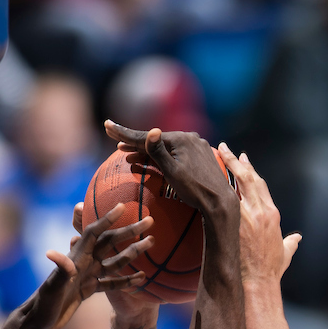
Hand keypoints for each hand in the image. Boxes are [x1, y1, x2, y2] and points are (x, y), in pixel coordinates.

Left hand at [7, 205, 153, 328]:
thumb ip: (59, 271)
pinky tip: (141, 277)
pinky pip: (111, 282)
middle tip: (150, 221)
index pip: (94, 233)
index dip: (107, 218)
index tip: (123, 206)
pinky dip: (126, 279)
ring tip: (151, 243)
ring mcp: (87, 277)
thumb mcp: (53, 289)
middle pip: (110, 243)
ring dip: (133, 252)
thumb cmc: (42, 306)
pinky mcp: (88, 290)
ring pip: (115, 261)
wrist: (38, 325)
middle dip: (129, 231)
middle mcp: (83, 264)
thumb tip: (55, 253)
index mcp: (76, 259)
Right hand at [105, 122, 236, 217]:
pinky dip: (164, 157)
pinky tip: (157, 162)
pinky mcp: (202, 156)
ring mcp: (197, 146)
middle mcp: (190, 138)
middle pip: (156, 140)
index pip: (146, 137)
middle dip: (135, 143)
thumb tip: (151, 131)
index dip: (124, 133)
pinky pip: (177, 154)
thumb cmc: (195, 190)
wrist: (220, 202)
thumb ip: (159, 153)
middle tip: (115, 142)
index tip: (107, 126)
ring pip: (167, 147)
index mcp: (180, 139)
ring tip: (130, 155)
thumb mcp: (173, 173)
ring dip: (149, 152)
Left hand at [217, 145, 300, 282]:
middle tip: (226, 149)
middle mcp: (261, 210)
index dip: (252, 172)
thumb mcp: (285, 254)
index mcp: (273, 214)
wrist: (259, 282)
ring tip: (215, 154)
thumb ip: (290, 243)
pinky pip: (223, 198)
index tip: (244, 161)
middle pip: (249, 178)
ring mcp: (247, 215)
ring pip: (236, 183)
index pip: (261, 186)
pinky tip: (208, 176)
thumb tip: (297, 238)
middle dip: (237, 162)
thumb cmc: (271, 271)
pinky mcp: (234, 223)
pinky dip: (217, 184)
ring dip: (226, 167)